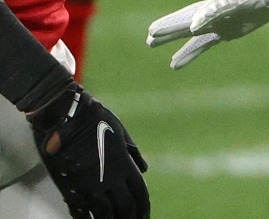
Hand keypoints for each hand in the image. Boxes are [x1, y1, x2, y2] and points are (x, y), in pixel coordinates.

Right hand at [28, 84, 148, 218]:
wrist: (66, 117)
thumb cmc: (96, 120)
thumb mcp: (121, 133)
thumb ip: (133, 154)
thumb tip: (144, 170)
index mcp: (124, 164)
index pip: (139, 193)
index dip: (143, 208)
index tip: (144, 216)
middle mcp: (109, 177)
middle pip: (124, 207)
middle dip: (130, 218)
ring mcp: (89, 184)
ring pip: (104, 213)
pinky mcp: (69, 186)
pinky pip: (79, 211)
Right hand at [146, 0, 268, 67]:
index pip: (221, 4)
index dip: (209, 14)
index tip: (195, 25)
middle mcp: (225, 6)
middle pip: (195, 14)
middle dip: (175, 23)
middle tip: (151, 33)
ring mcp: (222, 18)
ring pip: (192, 28)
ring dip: (173, 35)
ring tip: (148, 42)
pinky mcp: (225, 28)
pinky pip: (203, 43)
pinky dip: (189, 52)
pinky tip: (174, 63)